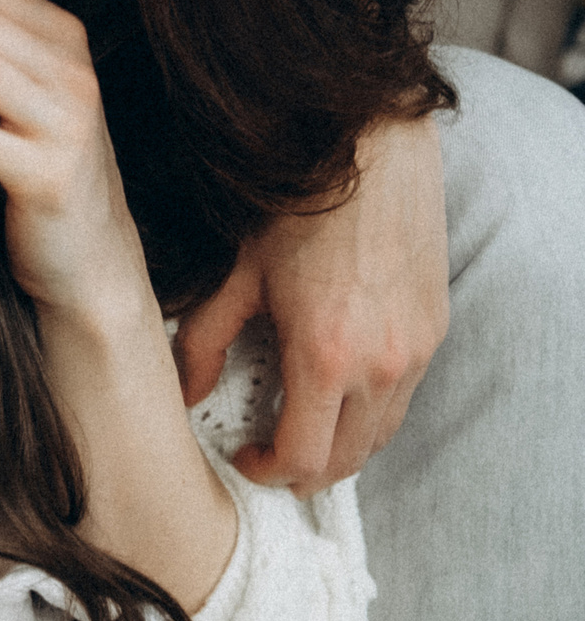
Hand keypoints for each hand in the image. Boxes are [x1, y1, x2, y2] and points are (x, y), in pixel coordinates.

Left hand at [174, 111, 447, 489]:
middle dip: (306, 470)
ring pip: (381, 433)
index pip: (304, 457)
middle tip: (272, 454)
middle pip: (349, 460)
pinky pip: (403, 396)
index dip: (270, 471)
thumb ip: (205, 340)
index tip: (246, 456)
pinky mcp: (435, 330)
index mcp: (326, 357)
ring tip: (304, 428)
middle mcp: (381, 365)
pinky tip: (339, 389)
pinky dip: (370, 410)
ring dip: (343, 445)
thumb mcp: (239, 273)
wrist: (372, 149)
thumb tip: (185, 392)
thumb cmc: (300, 205)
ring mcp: (416, 351)